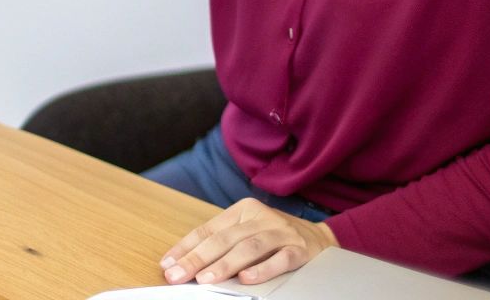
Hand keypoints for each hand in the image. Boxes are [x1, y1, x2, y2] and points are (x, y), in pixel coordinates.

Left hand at [161, 198, 336, 286]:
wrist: (322, 238)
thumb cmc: (275, 237)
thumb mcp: (247, 231)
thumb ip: (223, 243)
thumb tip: (186, 264)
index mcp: (242, 210)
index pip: (207, 230)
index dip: (185, 247)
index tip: (167, 264)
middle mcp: (260, 218)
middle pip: (223, 239)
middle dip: (196, 259)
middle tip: (177, 275)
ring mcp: (282, 232)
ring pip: (248, 248)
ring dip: (224, 265)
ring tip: (205, 280)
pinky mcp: (301, 249)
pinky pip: (280, 260)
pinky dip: (263, 269)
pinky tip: (246, 279)